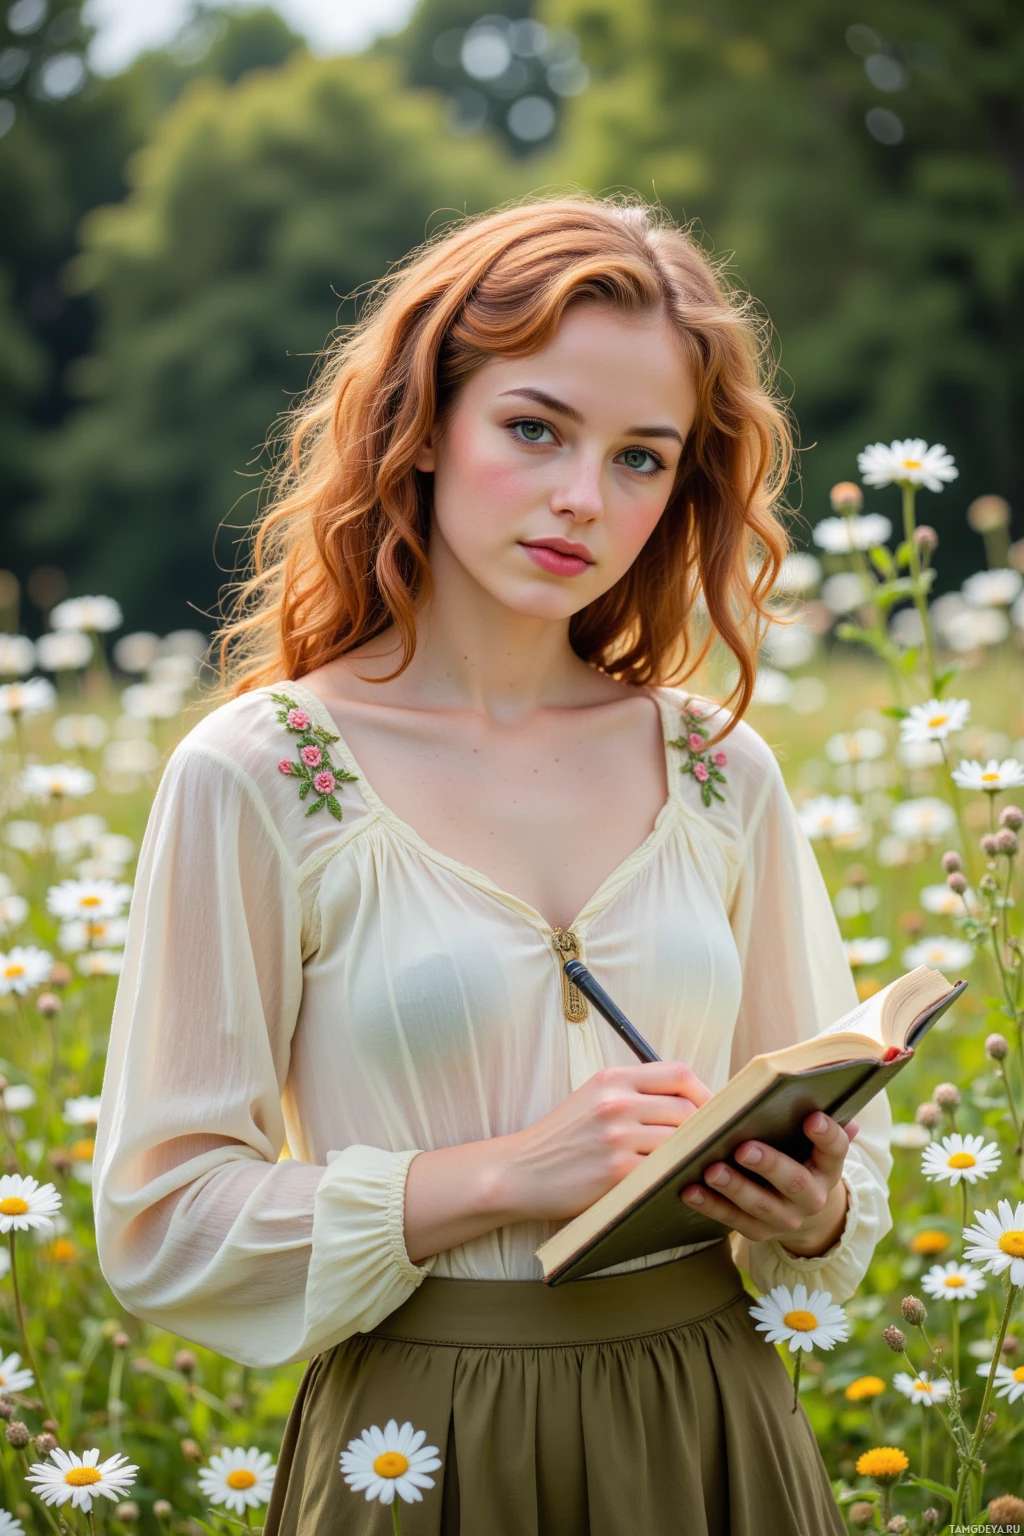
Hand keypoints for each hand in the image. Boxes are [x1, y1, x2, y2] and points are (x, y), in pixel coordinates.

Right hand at [502, 1061, 712, 1224]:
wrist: (520, 1172)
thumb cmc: (563, 1138)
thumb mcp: (593, 1098)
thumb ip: (635, 1093)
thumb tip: (691, 1102)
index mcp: (613, 1078)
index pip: (678, 1073)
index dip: (705, 1091)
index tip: (715, 1110)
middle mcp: (616, 1102)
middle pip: (687, 1108)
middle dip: (705, 1128)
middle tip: (715, 1143)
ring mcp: (617, 1136)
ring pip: (681, 1141)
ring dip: (694, 1155)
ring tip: (700, 1165)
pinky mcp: (616, 1171)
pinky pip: (664, 1170)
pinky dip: (675, 1176)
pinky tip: (678, 1182)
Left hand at [679, 1112, 859, 1253]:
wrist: (802, 1210)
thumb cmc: (799, 1156)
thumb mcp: (811, 1142)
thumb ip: (815, 1119)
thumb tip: (822, 1093)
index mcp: (827, 1167)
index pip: (835, 1149)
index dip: (826, 1134)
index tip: (811, 1117)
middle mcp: (812, 1197)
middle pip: (794, 1182)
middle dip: (768, 1165)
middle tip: (743, 1148)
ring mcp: (786, 1218)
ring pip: (760, 1205)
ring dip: (734, 1187)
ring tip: (712, 1170)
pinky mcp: (759, 1231)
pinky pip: (732, 1219)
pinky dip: (709, 1205)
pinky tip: (689, 1189)